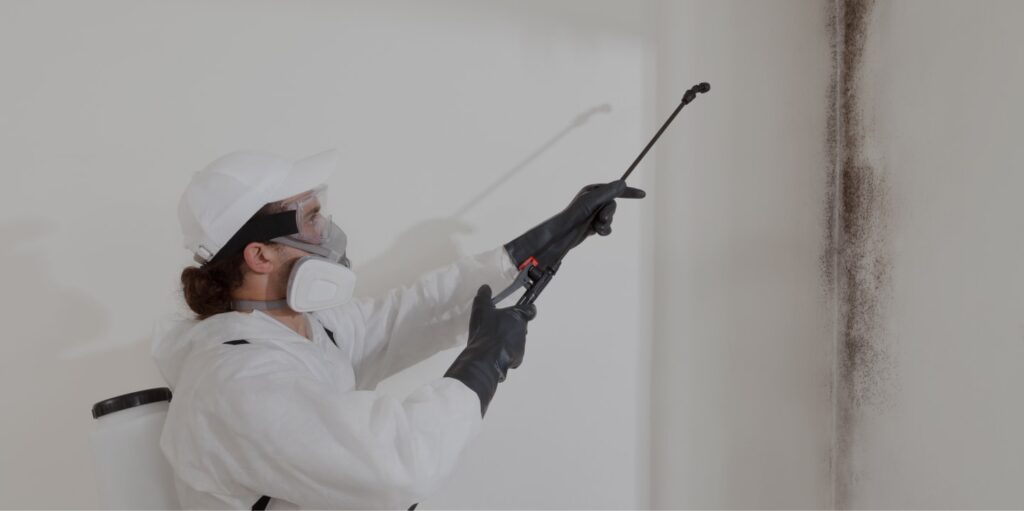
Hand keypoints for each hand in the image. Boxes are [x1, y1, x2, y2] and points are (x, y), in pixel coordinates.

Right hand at [444, 285, 536, 415]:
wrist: (486, 357)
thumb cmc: (486, 331)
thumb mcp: (481, 308)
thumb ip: (484, 296)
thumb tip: (485, 288)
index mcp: (518, 316)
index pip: (531, 309)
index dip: (527, 308)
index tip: (525, 307)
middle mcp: (523, 330)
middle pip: (522, 325)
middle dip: (512, 324)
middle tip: (499, 324)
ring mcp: (521, 346)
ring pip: (517, 340)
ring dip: (508, 339)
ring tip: (493, 339)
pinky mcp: (517, 359)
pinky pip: (512, 354)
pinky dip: (505, 353)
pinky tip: (493, 351)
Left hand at [505, 180, 645, 268]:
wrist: (563, 235)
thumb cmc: (574, 215)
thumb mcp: (592, 201)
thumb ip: (608, 192)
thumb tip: (622, 182)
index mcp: (593, 191)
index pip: (615, 189)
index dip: (629, 192)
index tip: (643, 194)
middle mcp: (594, 201)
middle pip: (614, 206)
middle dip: (610, 213)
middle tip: (601, 218)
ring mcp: (594, 214)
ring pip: (611, 218)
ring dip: (605, 224)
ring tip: (595, 227)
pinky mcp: (593, 226)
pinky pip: (607, 228)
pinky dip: (603, 231)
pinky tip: (595, 233)